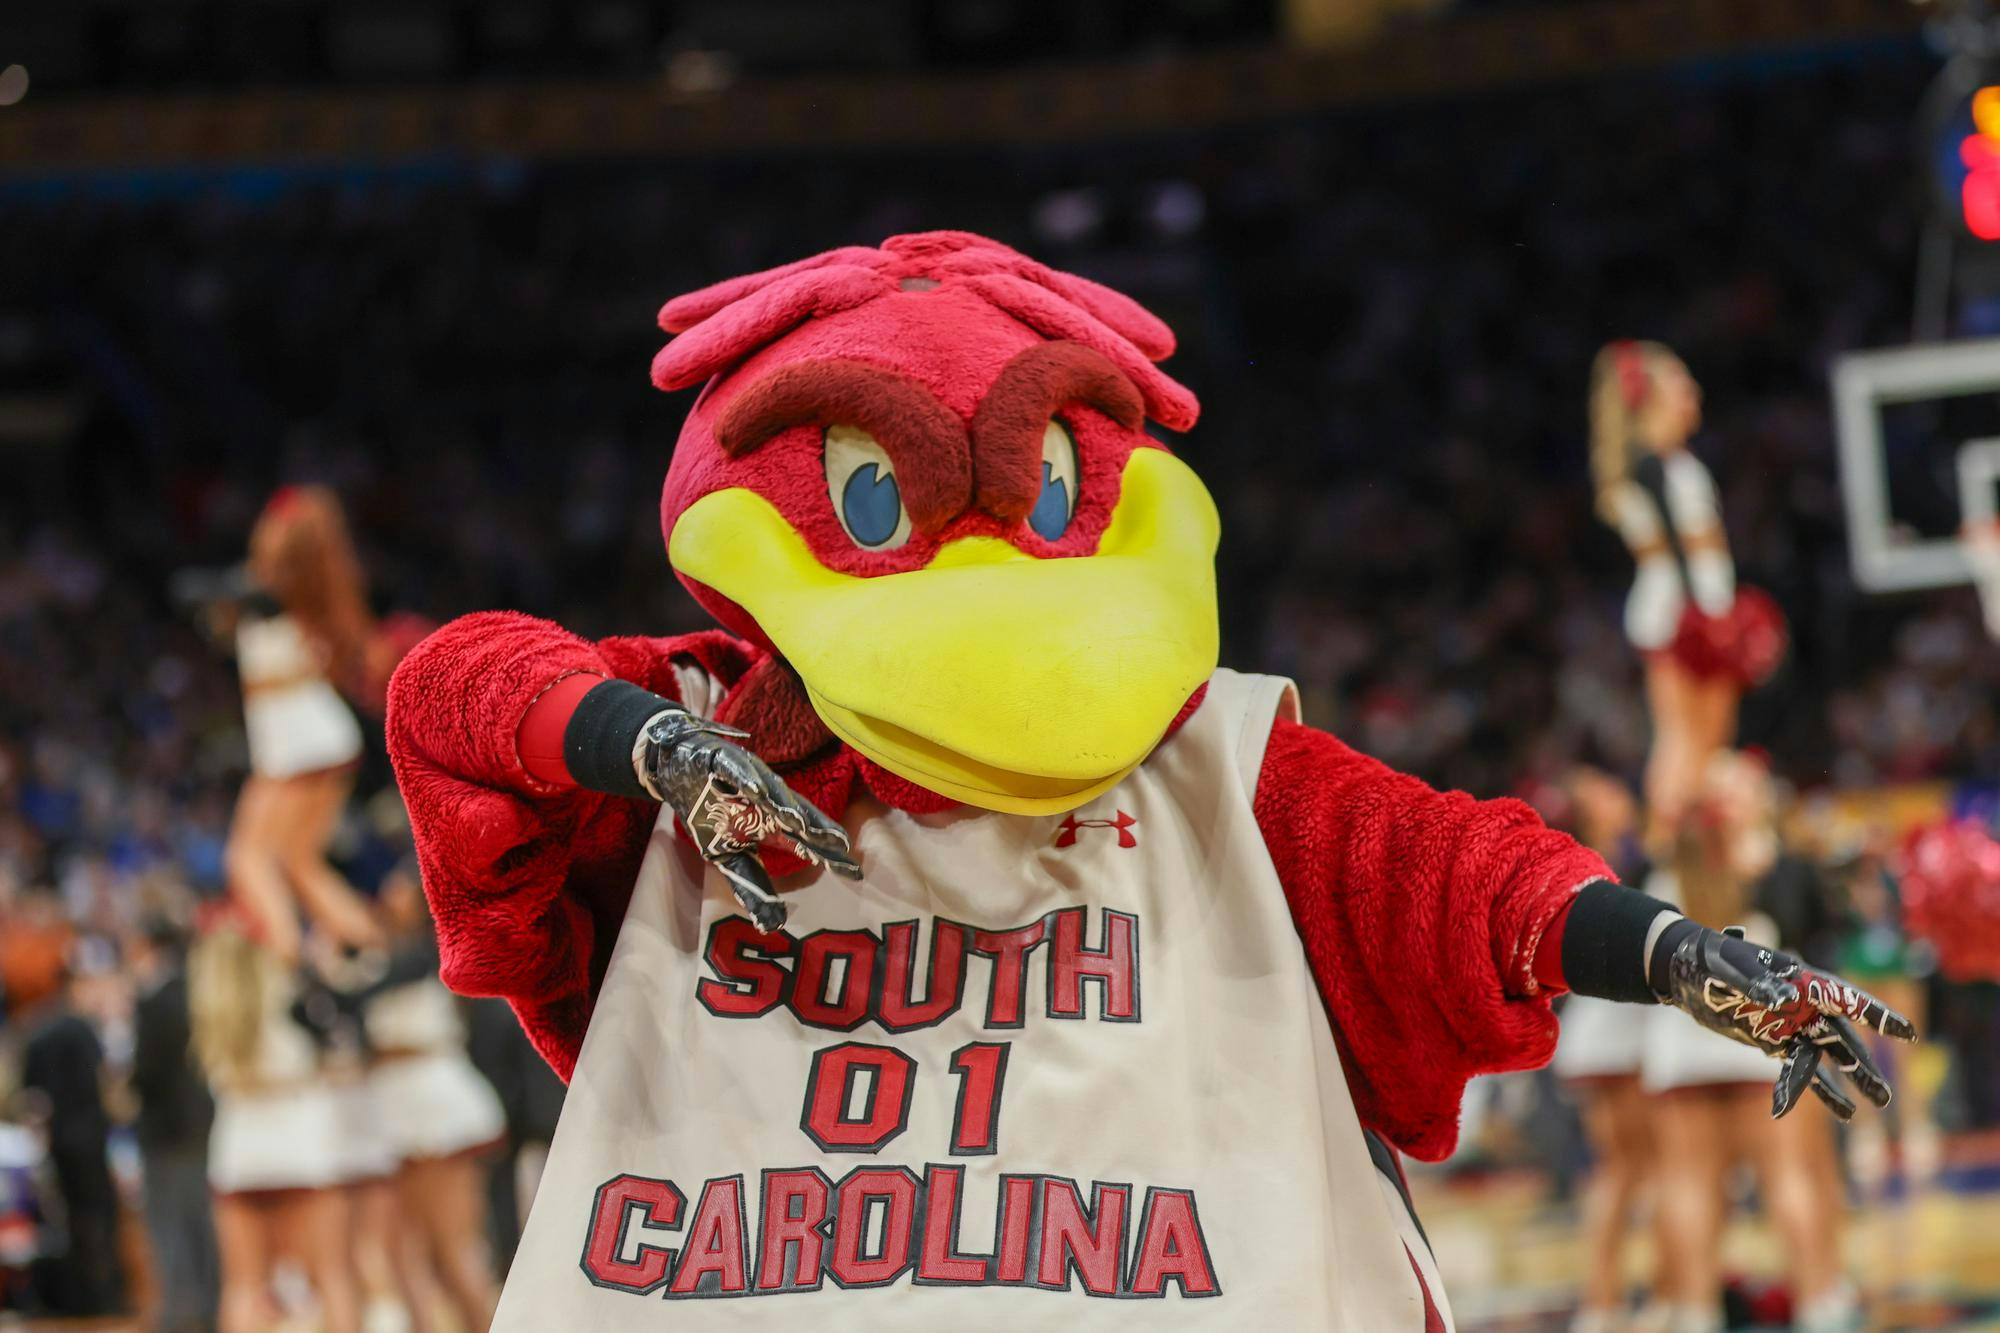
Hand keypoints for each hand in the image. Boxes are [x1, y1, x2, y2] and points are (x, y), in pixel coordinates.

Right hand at [636, 706, 860, 931]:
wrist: (677, 767)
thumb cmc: (711, 813)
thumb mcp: (730, 857)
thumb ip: (753, 887)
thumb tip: (774, 926)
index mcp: (772, 823)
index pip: (805, 841)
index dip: (828, 854)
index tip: (854, 873)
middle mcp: (768, 801)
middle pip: (797, 817)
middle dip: (818, 830)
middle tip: (841, 846)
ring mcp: (749, 779)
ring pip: (771, 793)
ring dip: (785, 806)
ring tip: (801, 823)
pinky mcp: (724, 763)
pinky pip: (735, 771)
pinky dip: (745, 779)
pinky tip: (755, 789)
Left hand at [1656, 923, 1916, 1120]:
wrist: (1682, 970)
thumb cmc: (1709, 957)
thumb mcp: (1731, 967)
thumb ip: (1758, 981)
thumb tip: (1787, 999)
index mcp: (1801, 980)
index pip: (1845, 999)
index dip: (1876, 1015)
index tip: (1907, 1032)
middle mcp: (1803, 1004)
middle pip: (1841, 1037)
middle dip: (1863, 1065)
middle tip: (1884, 1096)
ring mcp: (1789, 1024)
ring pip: (1826, 1057)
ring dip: (1849, 1081)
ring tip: (1877, 1103)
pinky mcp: (1771, 1040)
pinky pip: (1799, 1068)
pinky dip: (1814, 1088)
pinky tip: (1843, 1110)